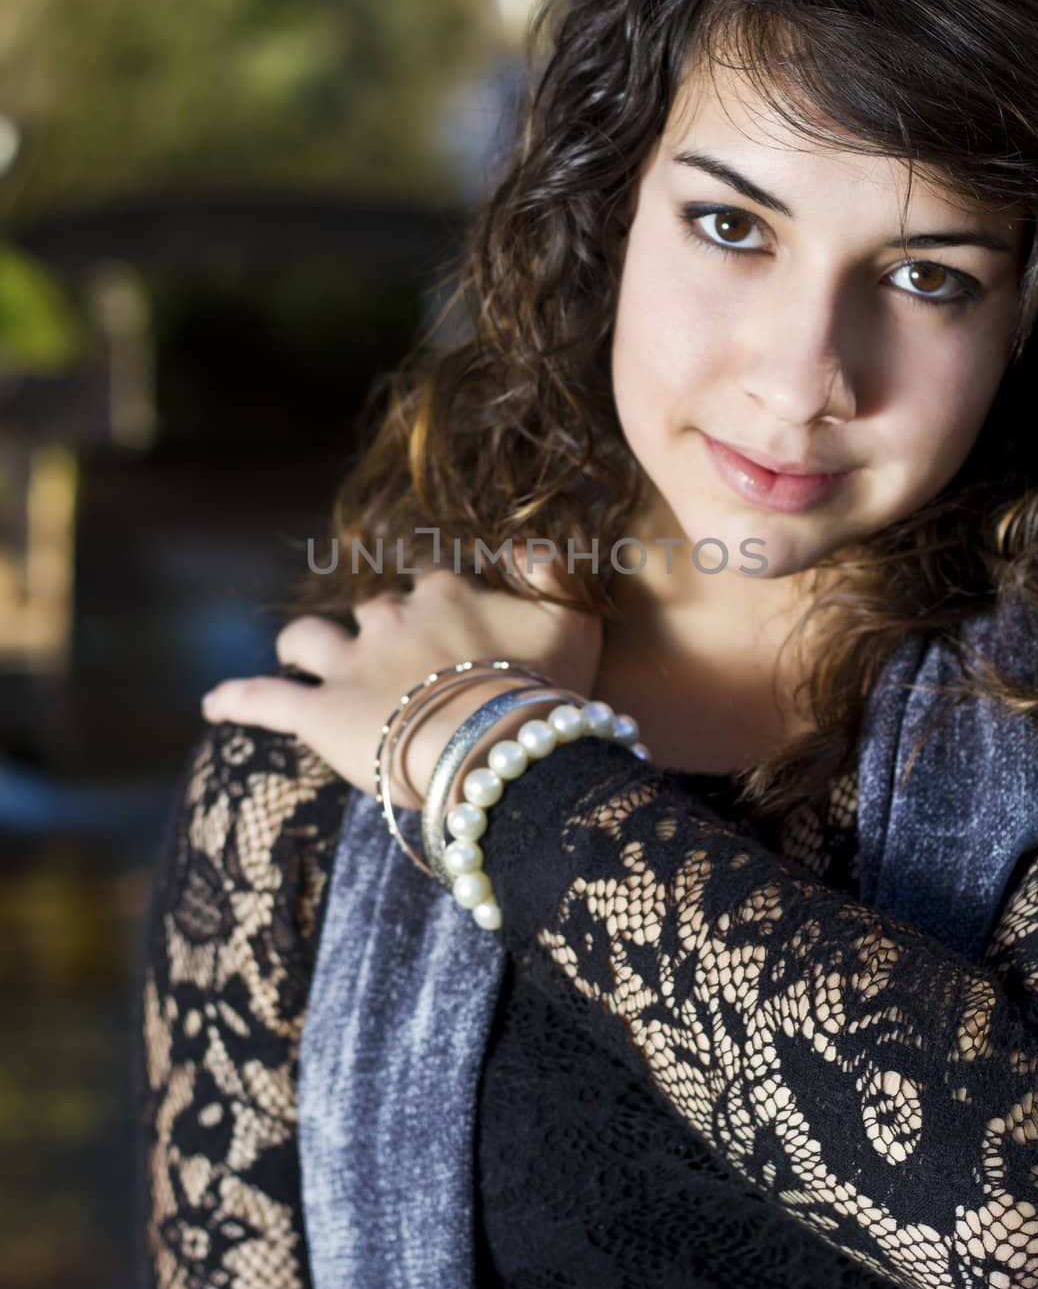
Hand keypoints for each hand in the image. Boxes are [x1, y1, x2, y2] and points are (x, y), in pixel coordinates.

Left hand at [200, 556, 603, 807]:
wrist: (498, 746)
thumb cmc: (544, 688)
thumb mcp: (573, 620)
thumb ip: (554, 571)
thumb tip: (529, 542)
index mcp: (445, 595)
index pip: (431, 579)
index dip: (435, 597)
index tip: (447, 618)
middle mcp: (390, 618)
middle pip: (371, 609)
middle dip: (375, 626)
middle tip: (390, 659)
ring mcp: (350, 664)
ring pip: (309, 638)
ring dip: (303, 644)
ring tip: (299, 654)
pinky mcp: (319, 712)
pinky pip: (264, 700)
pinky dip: (236, 700)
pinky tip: (213, 704)